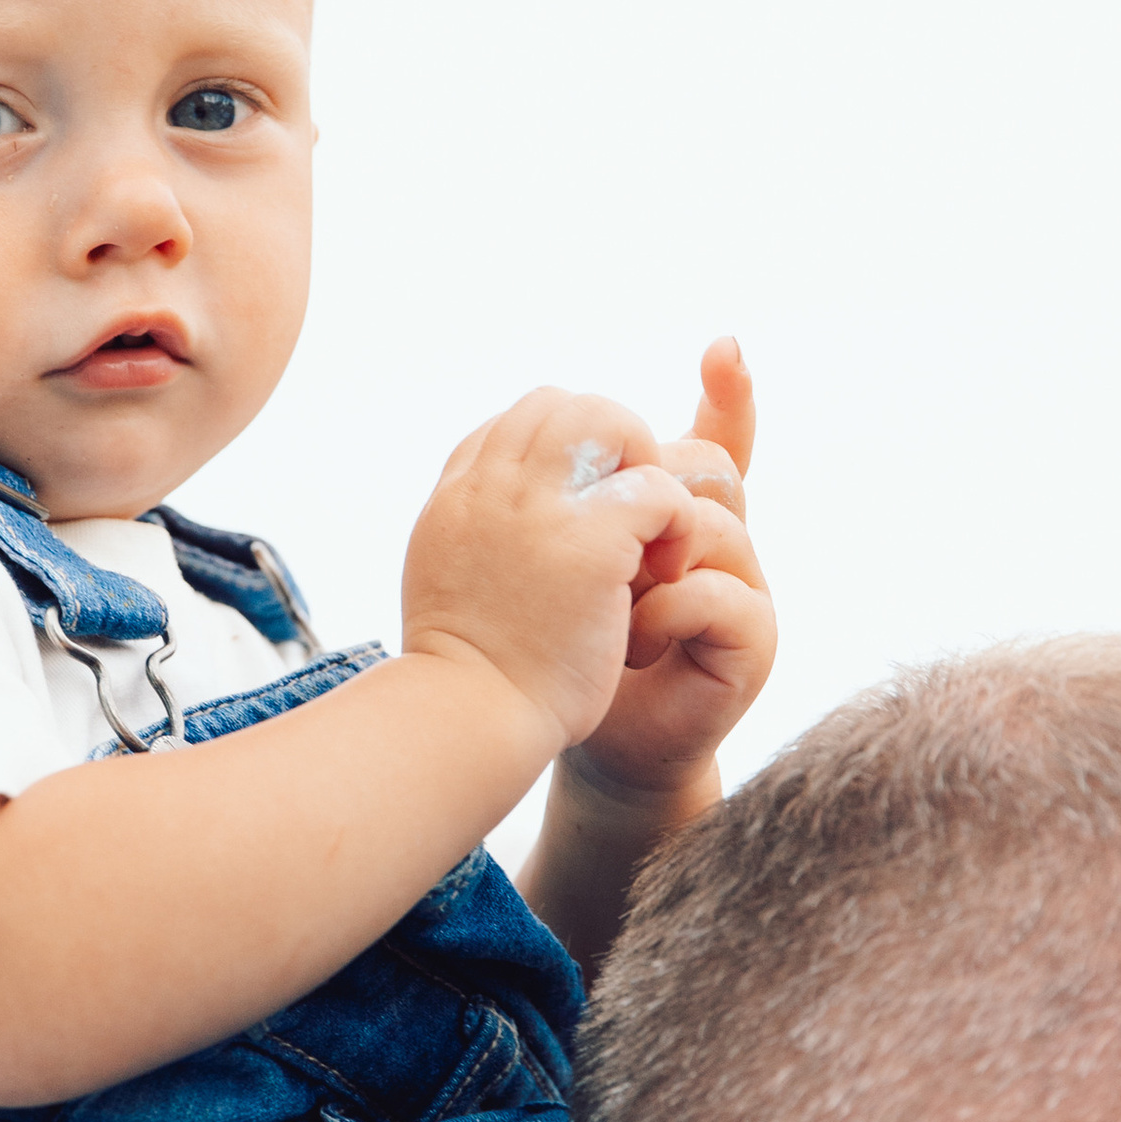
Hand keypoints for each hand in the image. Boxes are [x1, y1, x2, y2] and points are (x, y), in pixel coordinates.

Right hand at [402, 385, 709, 755]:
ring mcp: (538, 505)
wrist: (470, 717)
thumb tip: (498, 511)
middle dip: (609, 444)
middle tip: (628, 513)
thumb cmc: (464, 673)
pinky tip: (666, 570)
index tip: (585, 509)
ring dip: (642, 466)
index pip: (517, 424)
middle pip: (561, 404)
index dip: (563, 455)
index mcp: (457, 493)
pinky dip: (675, 521)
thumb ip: (474, 531)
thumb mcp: (445, 577)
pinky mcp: (591, 539)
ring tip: (650, 530)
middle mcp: (491, 483)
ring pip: (610, 420)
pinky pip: (657, 487)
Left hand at [564, 337, 773, 811]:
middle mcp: (718, 542)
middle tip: (600, 543)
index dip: (730, 394)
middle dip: (650, 492)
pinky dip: (665, 612)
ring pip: (713, 524)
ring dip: (647, 562)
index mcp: (673, 515)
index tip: (724, 346)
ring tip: (610, 607)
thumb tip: (546, 413)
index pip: (716, 440)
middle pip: (708, 470)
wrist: (580, 737)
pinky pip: (718, 591)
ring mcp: (743, 586)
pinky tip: (632, 639)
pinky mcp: (753, 639)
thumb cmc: (559, 648)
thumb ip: (561, 491)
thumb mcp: (550, 554)